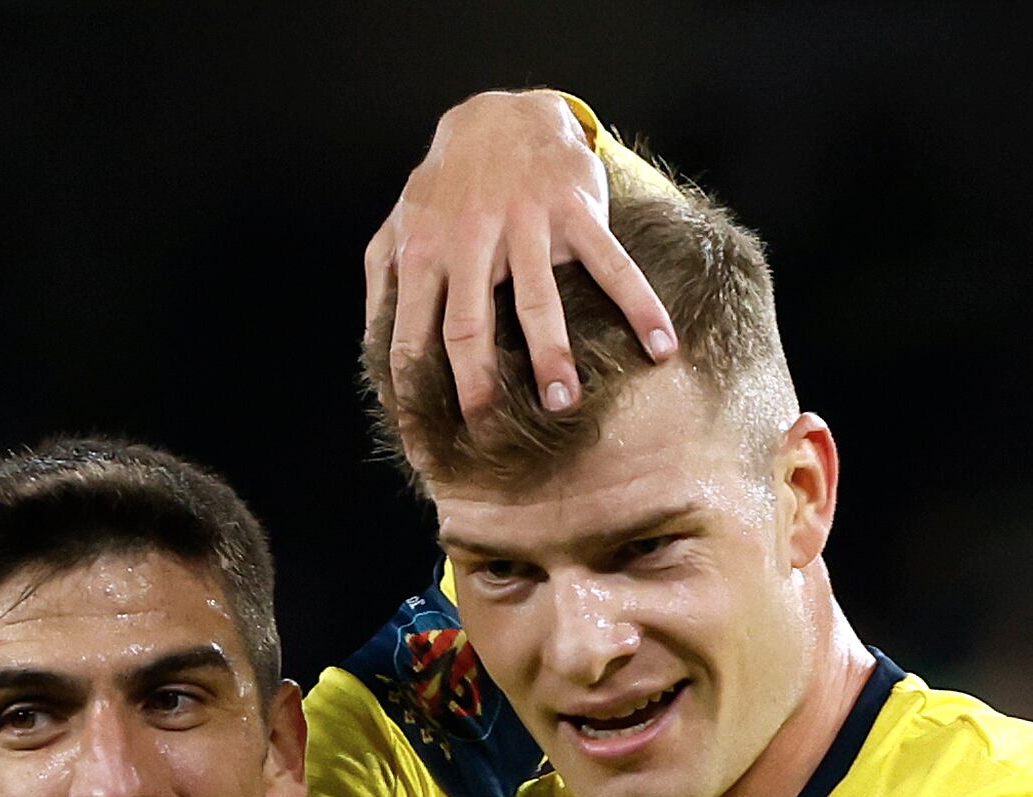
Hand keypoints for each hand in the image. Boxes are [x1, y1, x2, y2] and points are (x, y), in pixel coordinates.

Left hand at [365, 88, 676, 419]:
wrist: (504, 114)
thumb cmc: (450, 183)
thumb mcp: (402, 221)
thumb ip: (381, 279)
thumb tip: (371, 347)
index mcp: (424, 254)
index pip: (412, 337)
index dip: (417, 396)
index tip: (428, 446)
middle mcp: (471, 242)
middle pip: (470, 327)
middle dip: (481, 386)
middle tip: (496, 434)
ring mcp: (526, 225)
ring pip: (539, 300)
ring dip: (553, 355)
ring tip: (566, 403)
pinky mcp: (575, 210)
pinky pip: (611, 264)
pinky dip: (640, 305)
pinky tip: (661, 345)